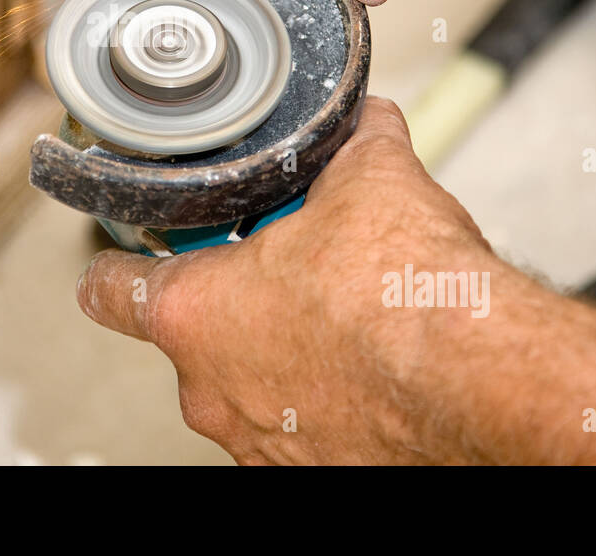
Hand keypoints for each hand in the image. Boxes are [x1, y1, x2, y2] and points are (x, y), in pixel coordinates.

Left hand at [76, 98, 494, 463]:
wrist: (485, 383)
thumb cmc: (409, 297)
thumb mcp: (370, 177)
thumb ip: (350, 144)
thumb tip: (363, 124)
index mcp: (194, 312)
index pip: (111, 290)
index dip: (119, 263)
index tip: (130, 257)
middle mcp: (212, 390)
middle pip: (195, 332)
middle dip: (238, 296)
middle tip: (289, 265)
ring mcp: (259, 440)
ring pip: (249, 379)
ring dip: (281, 345)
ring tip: (342, 312)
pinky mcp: (313, 470)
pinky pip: (299, 421)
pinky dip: (323, 392)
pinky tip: (370, 361)